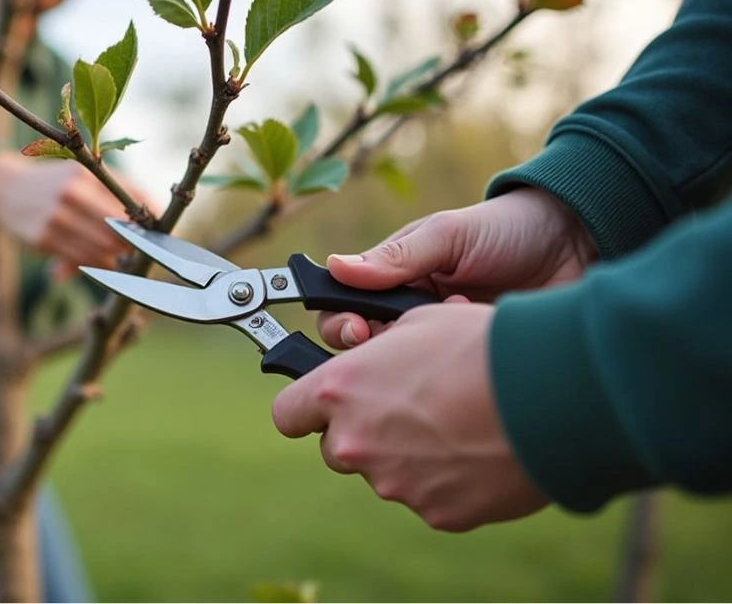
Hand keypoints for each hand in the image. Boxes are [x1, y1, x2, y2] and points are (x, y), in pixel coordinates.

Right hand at [0, 152, 157, 271]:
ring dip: (118, 263)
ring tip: (129, 267)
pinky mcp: (43, 238)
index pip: (130, 203)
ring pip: (101, 250)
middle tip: (152, 261)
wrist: (4, 188)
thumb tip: (159, 216)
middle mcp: (73, 193)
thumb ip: (120, 191)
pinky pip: (80, 260)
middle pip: (119, 231)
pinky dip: (96, 268)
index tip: (169, 241)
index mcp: (87, 174)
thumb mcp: (84, 175)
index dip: (151, 226)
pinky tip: (104, 268)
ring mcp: (56, 216)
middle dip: (138, 249)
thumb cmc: (56, 183)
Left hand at [272, 300, 548, 531]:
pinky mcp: (435, 512)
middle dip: (362, 431)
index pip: (287, 414)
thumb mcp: (417, 323)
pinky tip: (479, 449)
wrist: (549, 392)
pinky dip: (446, 479)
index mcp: (341, 390)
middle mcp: (356, 442)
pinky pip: (428, 496)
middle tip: (406, 407)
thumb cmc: (482, 345)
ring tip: (457, 423)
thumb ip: (374, 357)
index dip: (305, 408)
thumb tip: (369, 364)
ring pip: (384, 473)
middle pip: (336, 448)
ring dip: (406, 455)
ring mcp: (393, 483)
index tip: (322, 403)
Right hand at [320, 187, 596, 348]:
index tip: (356, 329)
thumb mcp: (449, 236)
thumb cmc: (508, 230)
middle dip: (369, 352)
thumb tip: (336, 267)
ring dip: (415, 357)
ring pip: (400, 373)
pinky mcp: (468, 366)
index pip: (343, 308)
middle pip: (361, 350)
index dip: (340, 324)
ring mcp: (438, 343)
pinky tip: (472, 346)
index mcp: (392, 279)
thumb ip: (396, 256)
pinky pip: (444, 384)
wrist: (578, 245)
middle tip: (393, 341)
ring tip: (452, 325)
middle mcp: (408, 314)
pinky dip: (450, 371)